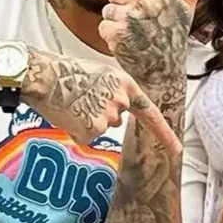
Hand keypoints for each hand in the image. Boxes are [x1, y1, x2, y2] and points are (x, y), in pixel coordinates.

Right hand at [22, 48, 180, 154]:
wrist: (45, 77)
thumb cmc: (68, 73)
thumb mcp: (102, 75)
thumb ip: (116, 92)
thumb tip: (118, 112)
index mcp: (126, 85)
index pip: (150, 113)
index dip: (164, 133)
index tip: (177, 150)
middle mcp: (121, 102)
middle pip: (116, 120)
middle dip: (101, 114)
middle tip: (82, 98)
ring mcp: (108, 117)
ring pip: (101, 128)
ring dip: (87, 121)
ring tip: (73, 104)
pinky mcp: (92, 130)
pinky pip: (86, 137)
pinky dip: (77, 130)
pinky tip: (68, 114)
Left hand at [98, 0, 217, 90]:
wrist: (164, 74)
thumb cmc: (174, 39)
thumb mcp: (187, 9)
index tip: (146, 13)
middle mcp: (147, 2)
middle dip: (122, 9)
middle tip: (138, 27)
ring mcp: (131, 18)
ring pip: (107, 10)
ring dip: (116, 24)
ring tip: (134, 36)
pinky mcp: (118, 34)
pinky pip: (103, 26)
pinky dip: (111, 38)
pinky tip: (127, 45)